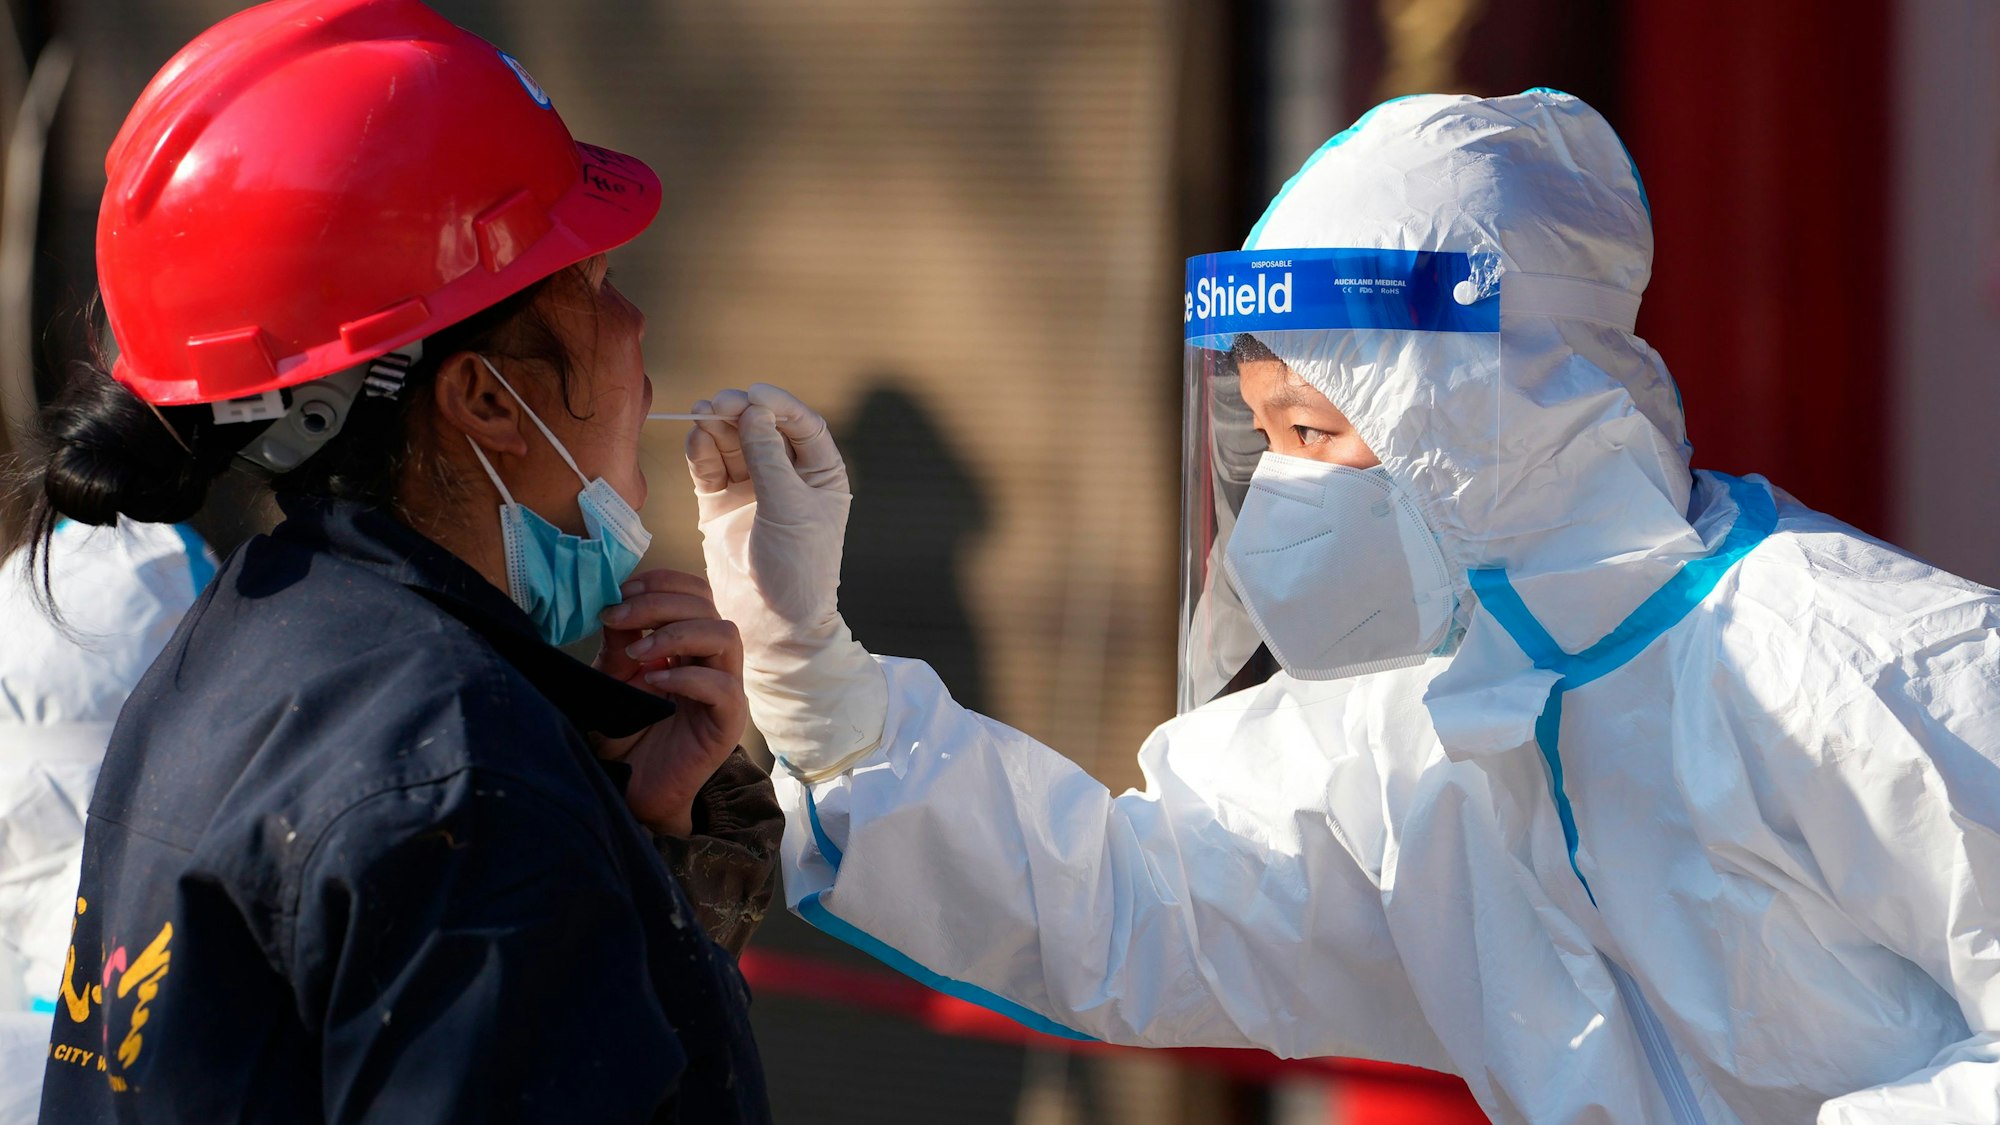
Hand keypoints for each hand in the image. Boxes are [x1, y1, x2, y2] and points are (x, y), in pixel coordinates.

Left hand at [593, 568, 747, 835]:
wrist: (632, 791)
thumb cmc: (625, 736)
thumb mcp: (612, 680)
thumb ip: (619, 643)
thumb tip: (617, 602)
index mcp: (689, 644)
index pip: (694, 592)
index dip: (661, 583)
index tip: (620, 592)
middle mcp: (712, 661)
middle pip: (707, 606)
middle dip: (659, 603)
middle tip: (618, 616)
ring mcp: (725, 690)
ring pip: (725, 635)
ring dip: (677, 633)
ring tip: (637, 651)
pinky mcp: (728, 722)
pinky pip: (723, 687)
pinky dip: (687, 676)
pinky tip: (653, 681)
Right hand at [685, 384, 887, 769]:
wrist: (772, 624)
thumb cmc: (797, 569)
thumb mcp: (789, 508)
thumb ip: (768, 458)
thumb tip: (754, 410)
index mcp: (821, 474)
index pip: (801, 425)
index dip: (777, 405)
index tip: (753, 395)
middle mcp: (787, 477)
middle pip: (762, 429)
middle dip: (740, 413)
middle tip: (717, 404)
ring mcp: (752, 490)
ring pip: (732, 445)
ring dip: (717, 428)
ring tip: (702, 416)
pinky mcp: (720, 507)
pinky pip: (709, 469)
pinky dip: (701, 452)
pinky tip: (695, 438)